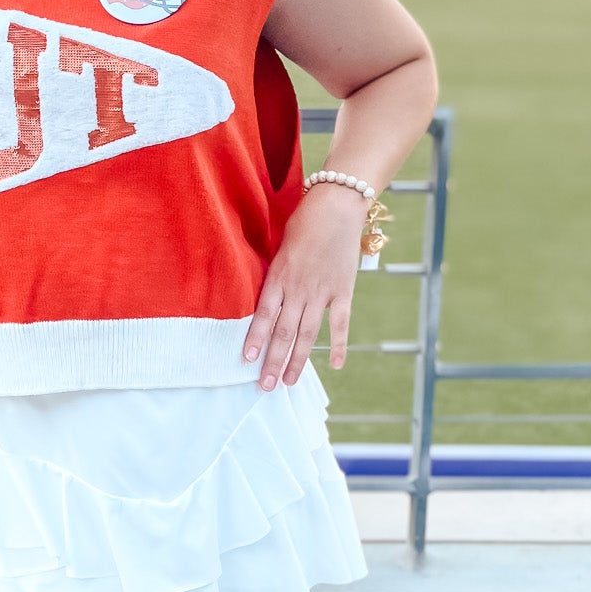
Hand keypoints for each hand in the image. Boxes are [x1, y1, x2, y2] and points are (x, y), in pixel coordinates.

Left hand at [243, 185, 365, 389]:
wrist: (336, 205)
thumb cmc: (303, 221)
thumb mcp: (279, 246)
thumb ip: (273, 275)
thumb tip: (263, 299)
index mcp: (279, 277)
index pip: (264, 316)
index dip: (255, 339)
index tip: (246, 361)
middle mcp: (299, 289)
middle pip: (284, 333)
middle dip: (273, 362)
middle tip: (265, 386)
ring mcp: (322, 292)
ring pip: (307, 334)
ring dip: (298, 361)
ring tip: (289, 382)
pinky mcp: (344, 291)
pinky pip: (341, 323)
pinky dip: (339, 345)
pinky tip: (337, 365)